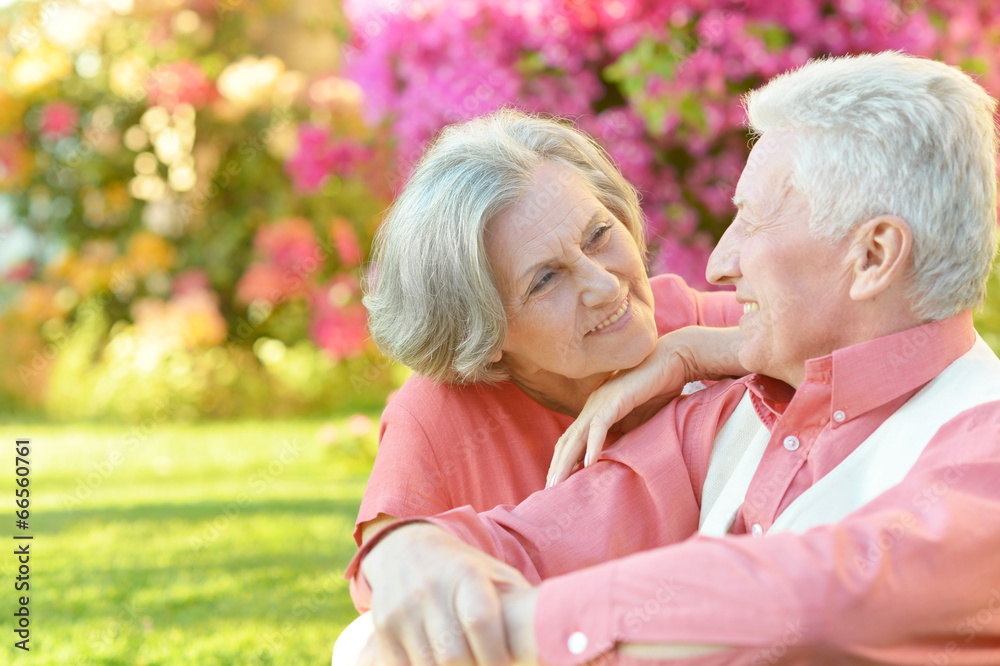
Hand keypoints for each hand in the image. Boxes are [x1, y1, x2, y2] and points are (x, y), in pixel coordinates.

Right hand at [360, 522, 533, 665]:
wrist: (405, 548)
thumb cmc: (463, 569)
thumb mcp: (493, 572)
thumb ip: (518, 600)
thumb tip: (557, 628)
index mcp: (465, 574)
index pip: (480, 620)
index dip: (495, 654)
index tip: (505, 665)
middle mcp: (430, 589)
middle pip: (453, 653)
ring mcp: (402, 608)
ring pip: (427, 665)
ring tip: (466, 665)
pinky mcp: (383, 624)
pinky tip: (439, 665)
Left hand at [546, 326, 743, 486]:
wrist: (671, 361)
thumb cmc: (656, 390)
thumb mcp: (636, 421)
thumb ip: (622, 437)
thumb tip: (613, 460)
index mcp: (594, 412)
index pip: (571, 441)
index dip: (562, 462)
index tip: (556, 485)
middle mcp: (592, 407)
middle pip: (567, 441)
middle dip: (557, 467)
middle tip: (549, 492)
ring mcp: (601, 403)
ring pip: (577, 436)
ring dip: (566, 461)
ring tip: (558, 484)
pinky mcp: (616, 399)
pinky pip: (600, 425)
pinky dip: (592, 444)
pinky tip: (588, 464)